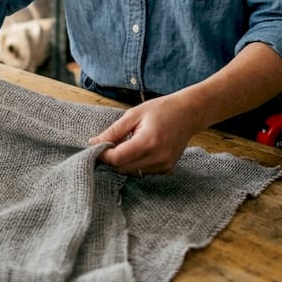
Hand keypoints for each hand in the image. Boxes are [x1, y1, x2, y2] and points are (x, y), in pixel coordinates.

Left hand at [89, 93, 205, 175]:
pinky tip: (140, 150)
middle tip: (108, 145)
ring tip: (127, 144)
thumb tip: (93, 142)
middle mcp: (158, 157)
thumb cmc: (161, 109)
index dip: (103, 155)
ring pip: (132, 172)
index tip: (95, 148)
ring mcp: (164, 165)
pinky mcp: (167, 169)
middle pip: (123, 168)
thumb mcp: (134, 114)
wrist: (189, 113)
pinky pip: (143, 172)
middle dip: (111, 159)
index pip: (118, 158)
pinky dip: (136, 164)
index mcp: (148, 141)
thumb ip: (113, 131)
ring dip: (123, 162)